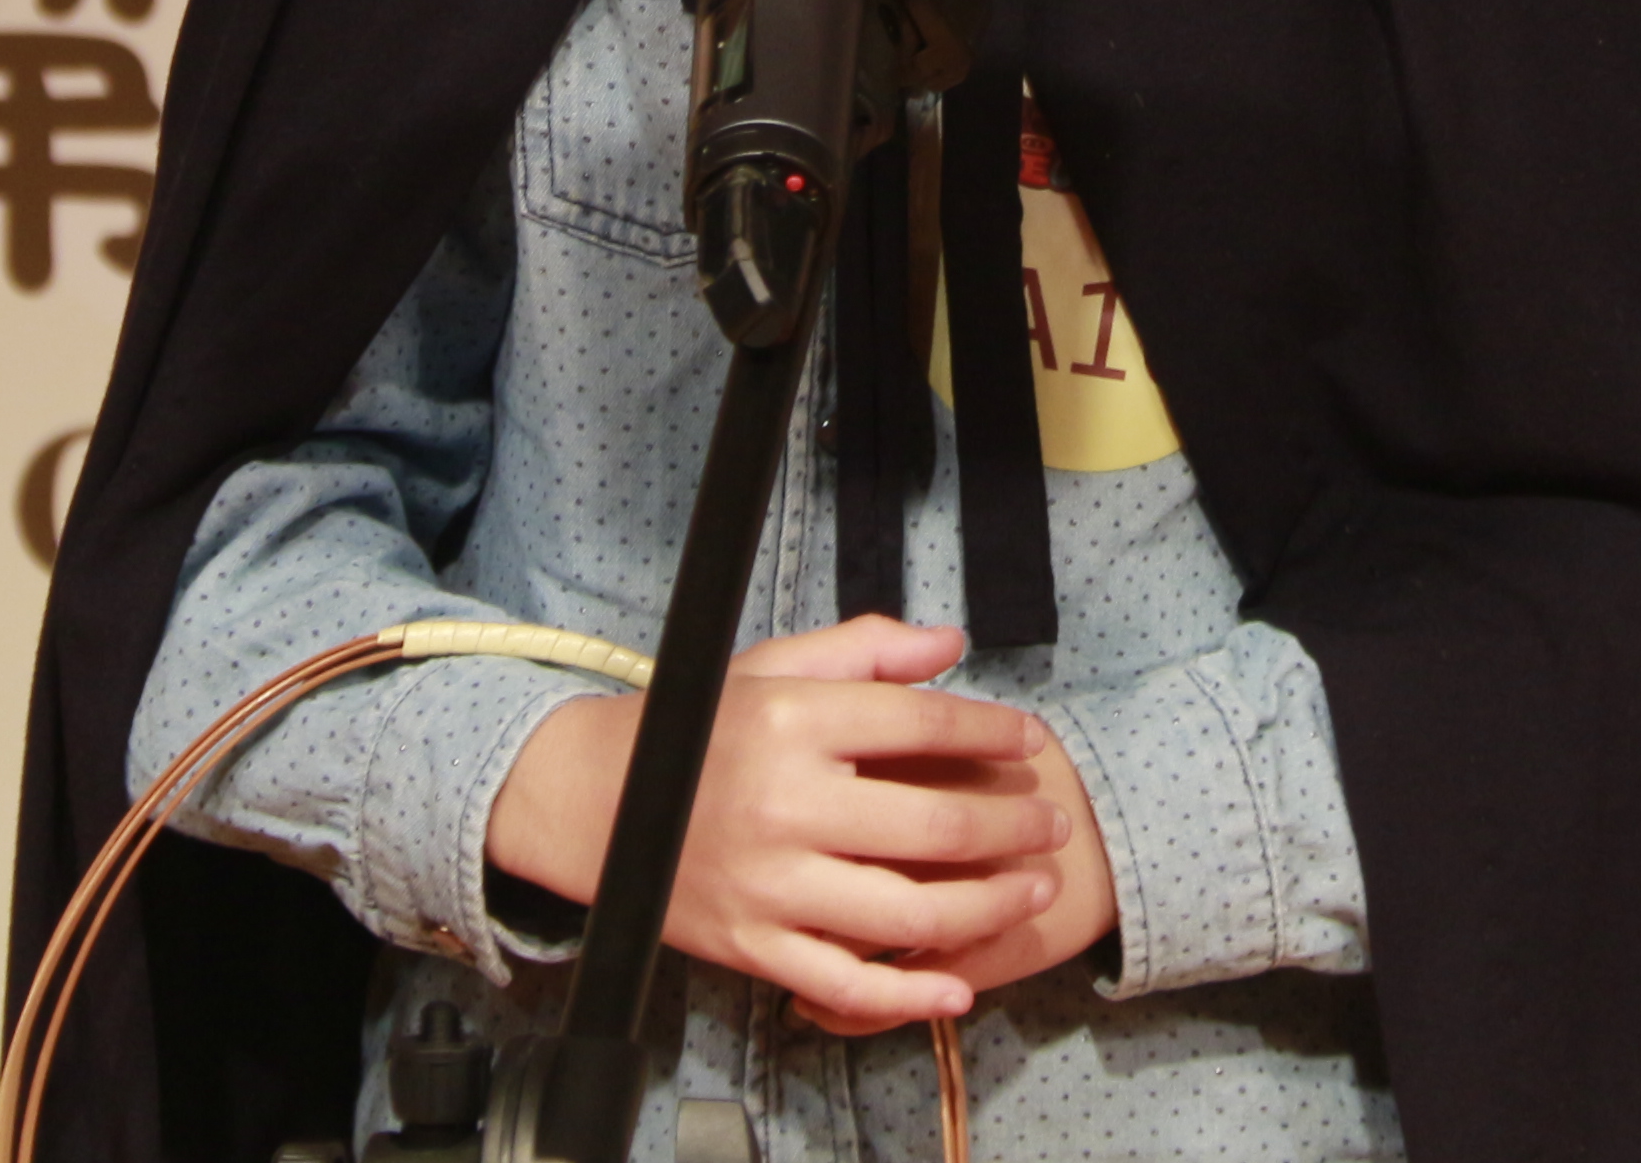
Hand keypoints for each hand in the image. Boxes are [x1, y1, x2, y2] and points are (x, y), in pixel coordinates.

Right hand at [486, 615, 1115, 1030]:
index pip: (920, 725)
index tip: (1030, 740)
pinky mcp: (753, 946)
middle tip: (1051, 823)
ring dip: (987, 906)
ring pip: (907, 913)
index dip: (989, 733)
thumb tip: (950, 643)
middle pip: (932, 826)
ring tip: (1031, 889)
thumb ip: (865, 650)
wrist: (590, 803)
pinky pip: (846, 984)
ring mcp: (770, 884)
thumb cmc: (694, 730)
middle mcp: (784, 803)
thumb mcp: (772, 668)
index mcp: (791, 721)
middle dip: (1009, 827)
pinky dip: (909, 997)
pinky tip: (959, 989)